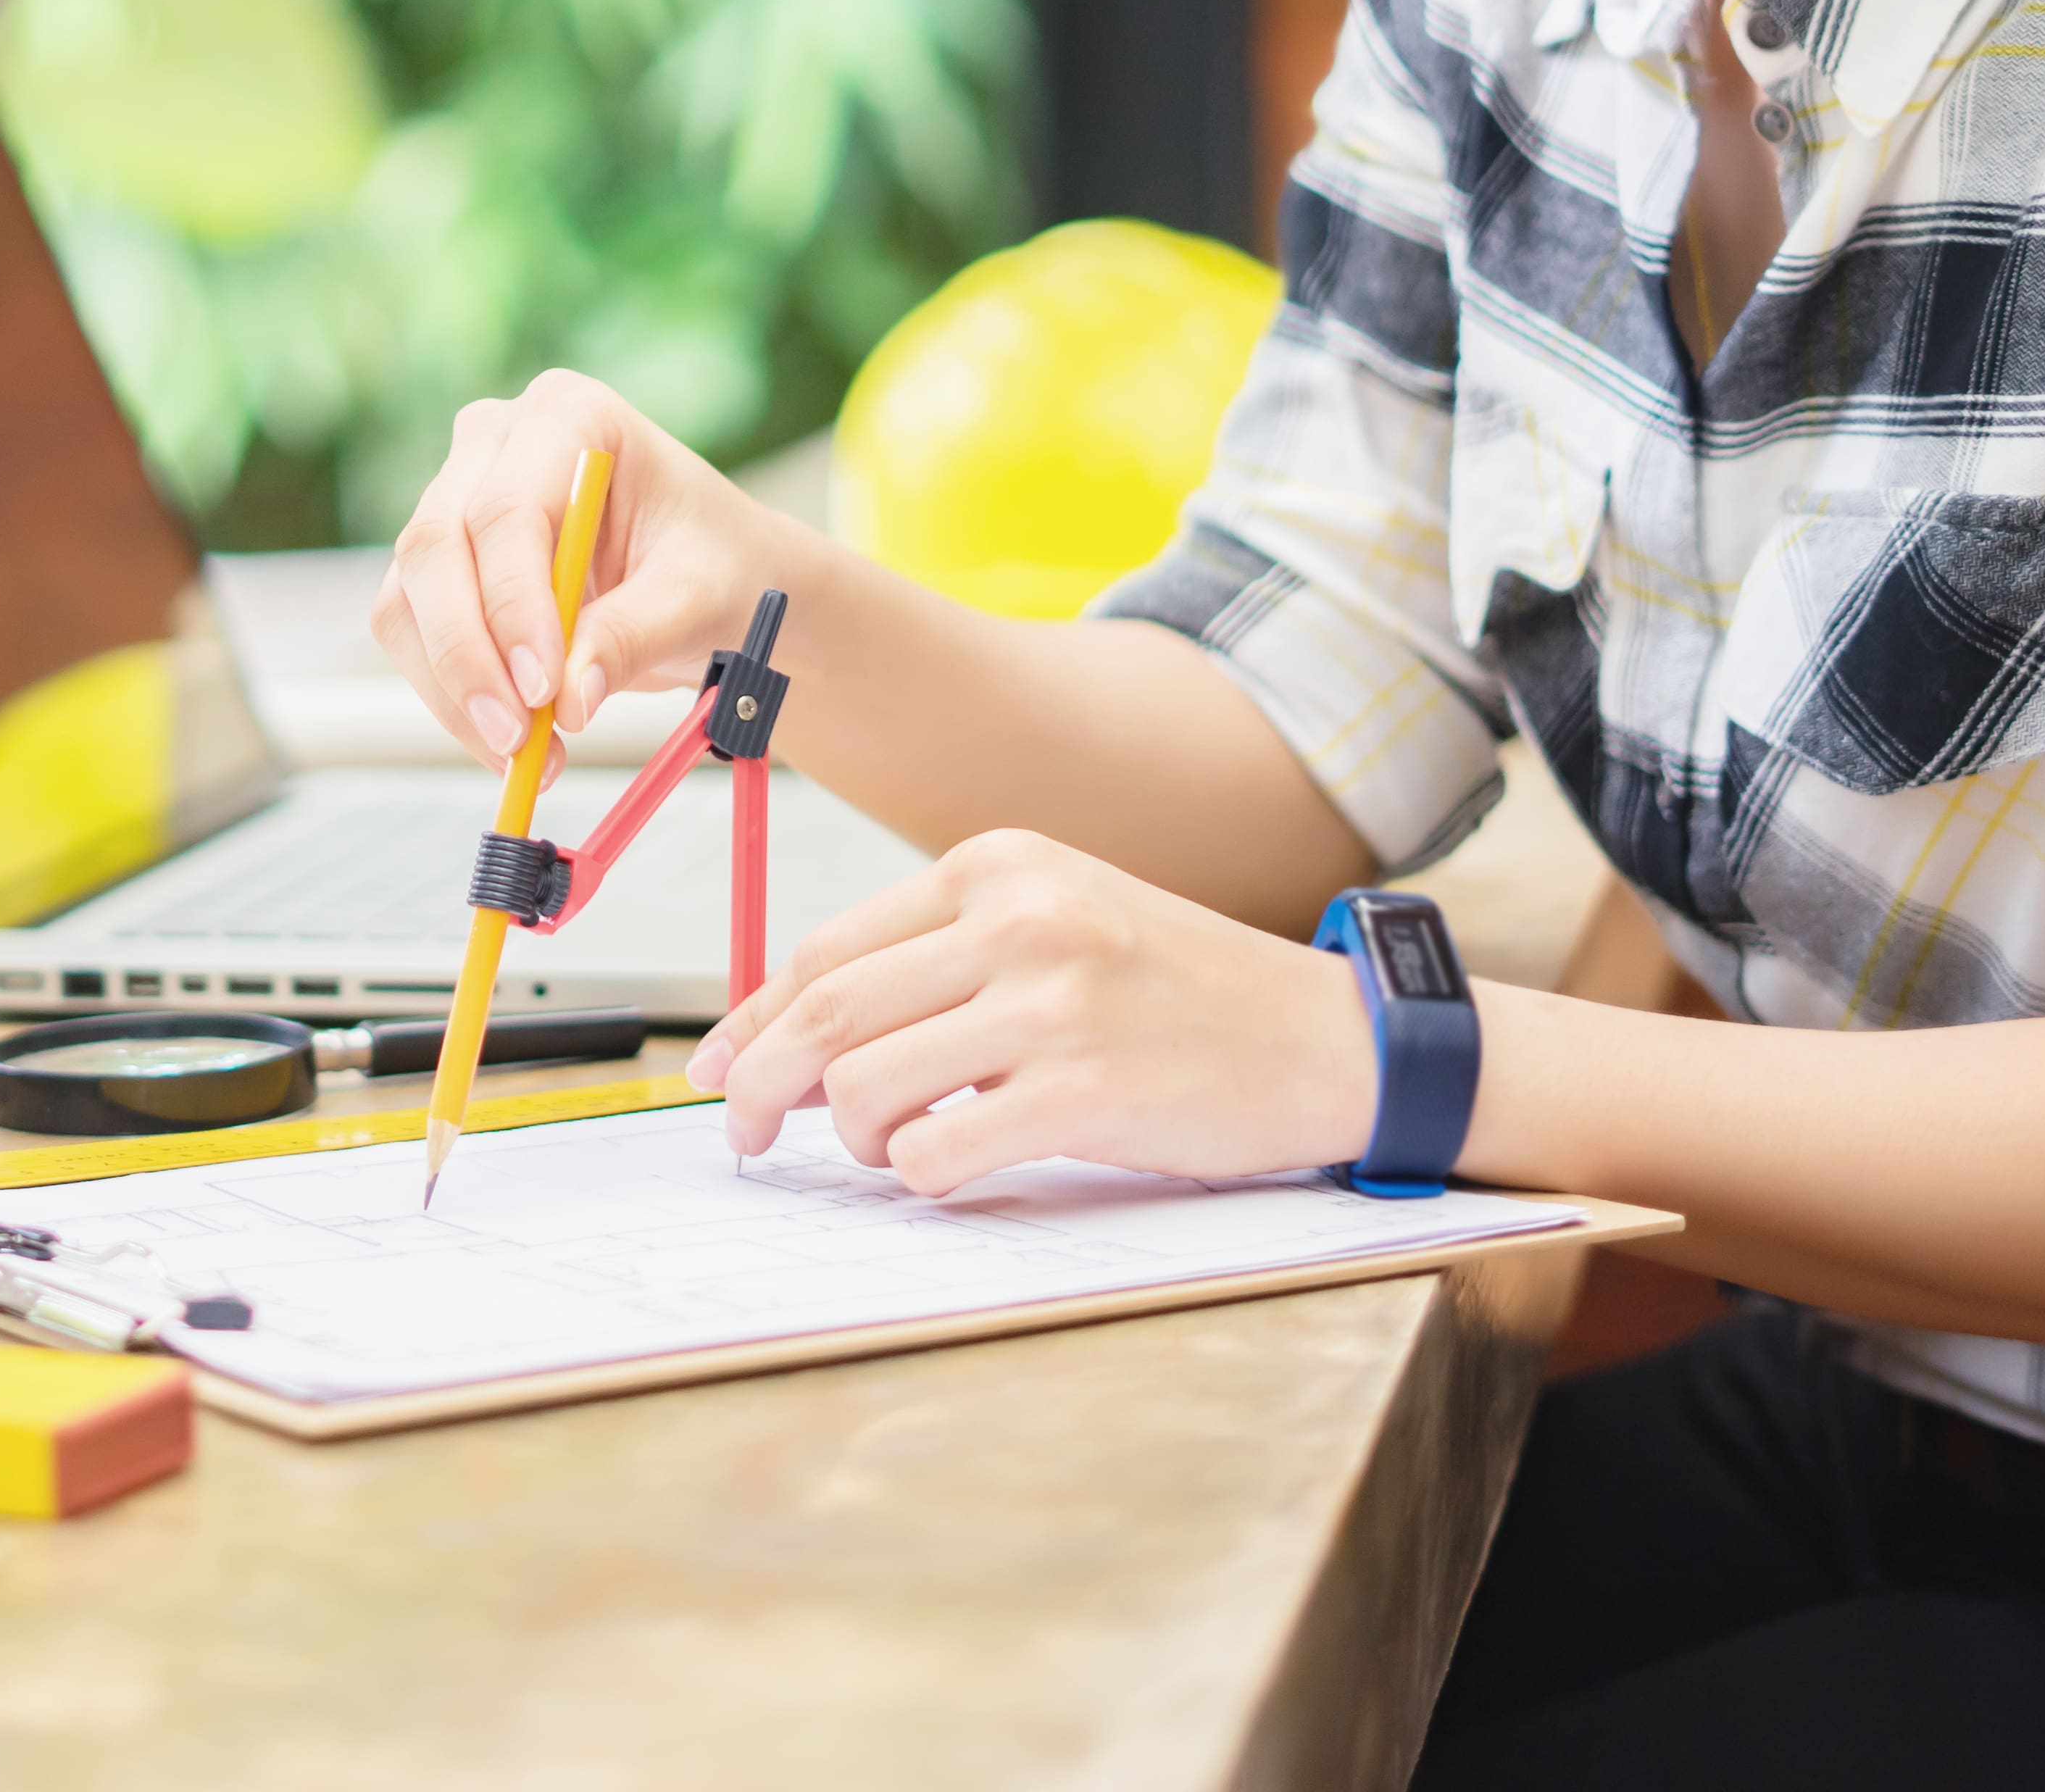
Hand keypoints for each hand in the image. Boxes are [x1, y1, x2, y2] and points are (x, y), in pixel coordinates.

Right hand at [368, 369, 808, 769]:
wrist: (713, 578)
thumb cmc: (717, 565)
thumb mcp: (697, 598)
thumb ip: (632, 636)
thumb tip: (566, 703)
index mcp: (569, 415)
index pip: (509, 508)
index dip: (514, 603)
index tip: (544, 689)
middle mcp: (495, 442)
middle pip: (438, 547)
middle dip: (469, 656)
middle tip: (517, 740)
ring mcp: (455, 497)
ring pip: (408, 598)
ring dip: (454, 690)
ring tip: (525, 759)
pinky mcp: (440, 563)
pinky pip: (413, 634)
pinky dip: (451, 699)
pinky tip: (509, 744)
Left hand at [682, 830, 1383, 1193]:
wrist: (1328, 1039)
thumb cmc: (1180, 996)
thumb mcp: (1057, 930)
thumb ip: (937, 968)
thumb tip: (797, 1046)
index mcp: (999, 867)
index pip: (827, 946)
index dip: (751, 1017)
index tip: (716, 1065)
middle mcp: (1020, 920)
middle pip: (826, 1009)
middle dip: (758, 1082)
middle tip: (739, 1130)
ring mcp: (1055, 1003)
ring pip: (867, 1084)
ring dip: (853, 1138)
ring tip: (891, 1148)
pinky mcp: (1087, 1091)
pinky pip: (940, 1151)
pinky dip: (921, 1177)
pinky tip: (953, 1167)